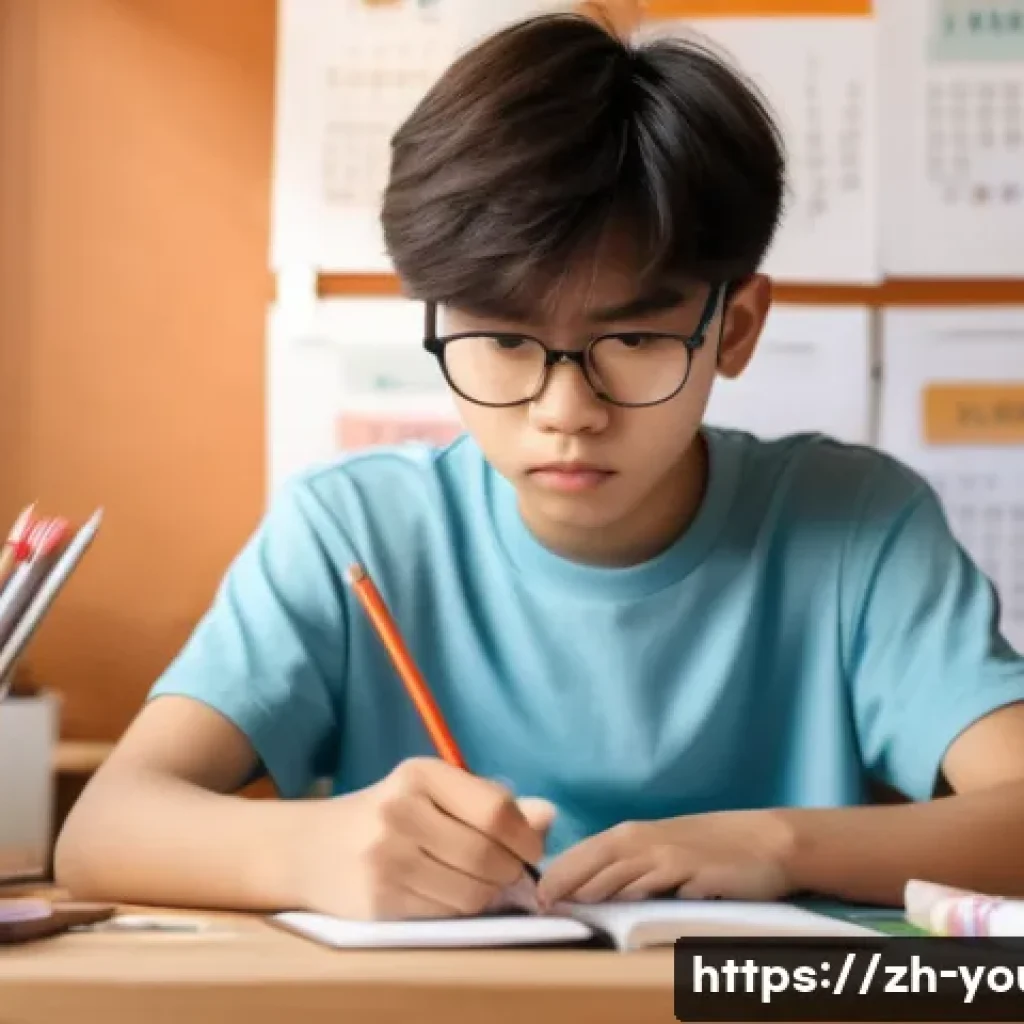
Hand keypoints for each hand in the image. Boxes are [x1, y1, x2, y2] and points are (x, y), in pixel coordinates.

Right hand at [293, 757, 555, 920]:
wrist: (311, 848)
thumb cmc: (389, 814)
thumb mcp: (435, 792)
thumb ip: (492, 802)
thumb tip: (548, 815)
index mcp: (421, 774)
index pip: (496, 809)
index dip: (526, 836)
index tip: (531, 848)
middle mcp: (402, 812)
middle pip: (488, 857)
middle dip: (510, 871)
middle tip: (506, 871)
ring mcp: (387, 859)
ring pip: (472, 894)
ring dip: (487, 894)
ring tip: (475, 881)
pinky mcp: (379, 901)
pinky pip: (446, 916)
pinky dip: (460, 910)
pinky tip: (446, 893)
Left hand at [535, 810, 796, 907]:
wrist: (764, 840)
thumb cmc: (706, 848)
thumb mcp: (658, 851)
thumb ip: (625, 869)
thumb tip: (582, 891)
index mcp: (628, 836)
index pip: (579, 855)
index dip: (554, 877)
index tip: (533, 900)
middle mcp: (641, 842)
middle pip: (590, 867)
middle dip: (564, 889)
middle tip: (541, 909)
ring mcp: (666, 856)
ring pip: (617, 879)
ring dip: (592, 896)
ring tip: (569, 910)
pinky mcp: (691, 872)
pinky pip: (658, 887)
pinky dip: (639, 898)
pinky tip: (624, 911)